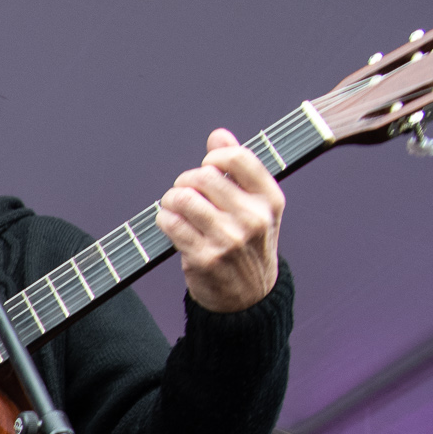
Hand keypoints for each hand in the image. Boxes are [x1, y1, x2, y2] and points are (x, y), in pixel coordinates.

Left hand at [158, 128, 283, 313]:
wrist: (248, 298)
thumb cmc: (248, 245)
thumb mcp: (255, 207)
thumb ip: (237, 169)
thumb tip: (218, 135)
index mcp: (269, 200)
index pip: (238, 158)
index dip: (214, 156)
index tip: (207, 167)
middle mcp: (252, 218)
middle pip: (204, 176)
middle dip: (185, 180)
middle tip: (183, 190)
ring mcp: (228, 239)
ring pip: (184, 198)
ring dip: (170, 198)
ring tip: (173, 205)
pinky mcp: (204, 258)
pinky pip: (172, 224)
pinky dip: (163, 218)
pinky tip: (168, 221)